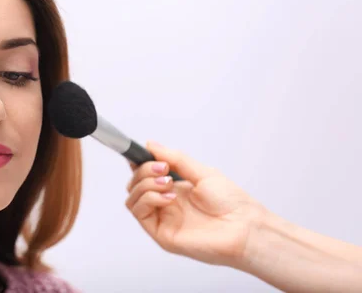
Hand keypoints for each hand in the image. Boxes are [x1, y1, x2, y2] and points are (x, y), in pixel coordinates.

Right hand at [125, 142, 266, 266]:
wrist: (245, 228)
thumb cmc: (232, 203)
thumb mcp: (202, 172)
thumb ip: (175, 158)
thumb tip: (151, 145)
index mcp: (175, 188)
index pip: (145, 174)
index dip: (139, 163)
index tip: (142, 152)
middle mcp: (165, 203)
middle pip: (135, 184)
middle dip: (144, 170)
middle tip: (163, 168)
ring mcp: (162, 218)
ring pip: (133, 198)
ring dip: (145, 184)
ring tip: (167, 182)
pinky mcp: (161, 233)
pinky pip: (139, 212)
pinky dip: (148, 199)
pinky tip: (168, 197)